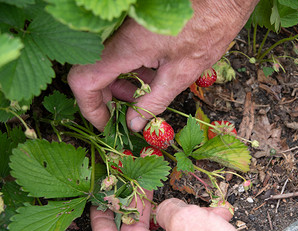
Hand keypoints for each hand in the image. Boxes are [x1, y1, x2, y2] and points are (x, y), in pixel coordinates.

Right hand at [68, 0, 258, 131]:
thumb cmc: (205, 30)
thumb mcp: (181, 74)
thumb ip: (153, 102)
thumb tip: (133, 125)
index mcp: (125, 49)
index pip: (84, 82)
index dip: (90, 109)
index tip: (106, 125)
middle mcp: (117, 38)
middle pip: (91, 74)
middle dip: (107, 100)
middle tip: (129, 115)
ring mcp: (124, 33)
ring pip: (105, 65)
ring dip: (121, 87)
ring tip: (145, 98)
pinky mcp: (135, 31)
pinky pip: (121, 55)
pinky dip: (131, 72)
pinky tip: (153, 79)